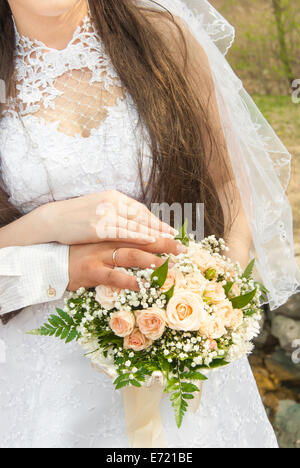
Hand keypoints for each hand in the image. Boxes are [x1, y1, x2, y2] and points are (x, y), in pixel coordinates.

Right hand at [42, 190, 175, 245]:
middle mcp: (112, 203)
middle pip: (142, 217)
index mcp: (114, 197)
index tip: (168, 230)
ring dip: (155, 234)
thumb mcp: (99, 207)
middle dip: (161, 228)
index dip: (155, 221)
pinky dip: (139, 237)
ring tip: (169, 243)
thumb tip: (132, 219)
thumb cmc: (75, 216)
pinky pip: (123, 234)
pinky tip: (150, 243)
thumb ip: (116, 211)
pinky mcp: (98, 229)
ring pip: (136, 225)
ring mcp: (106, 215)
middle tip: (176, 238)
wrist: (53, 218)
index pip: (140, 210)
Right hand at [68, 237, 186, 290]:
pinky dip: (128, 280)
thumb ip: (117, 242)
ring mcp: (100, 256)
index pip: (140, 232)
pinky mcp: (92, 271)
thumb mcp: (98, 244)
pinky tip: (141, 286)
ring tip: (168, 266)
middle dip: (163, 245)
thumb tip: (141, 248)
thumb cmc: (78, 254)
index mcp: (111, 234)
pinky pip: (112, 276)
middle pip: (141, 241)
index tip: (178, 238)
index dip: (160, 234)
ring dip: (151, 261)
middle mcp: (108, 242)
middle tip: (183, 249)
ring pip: (130, 255)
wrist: (51, 261)